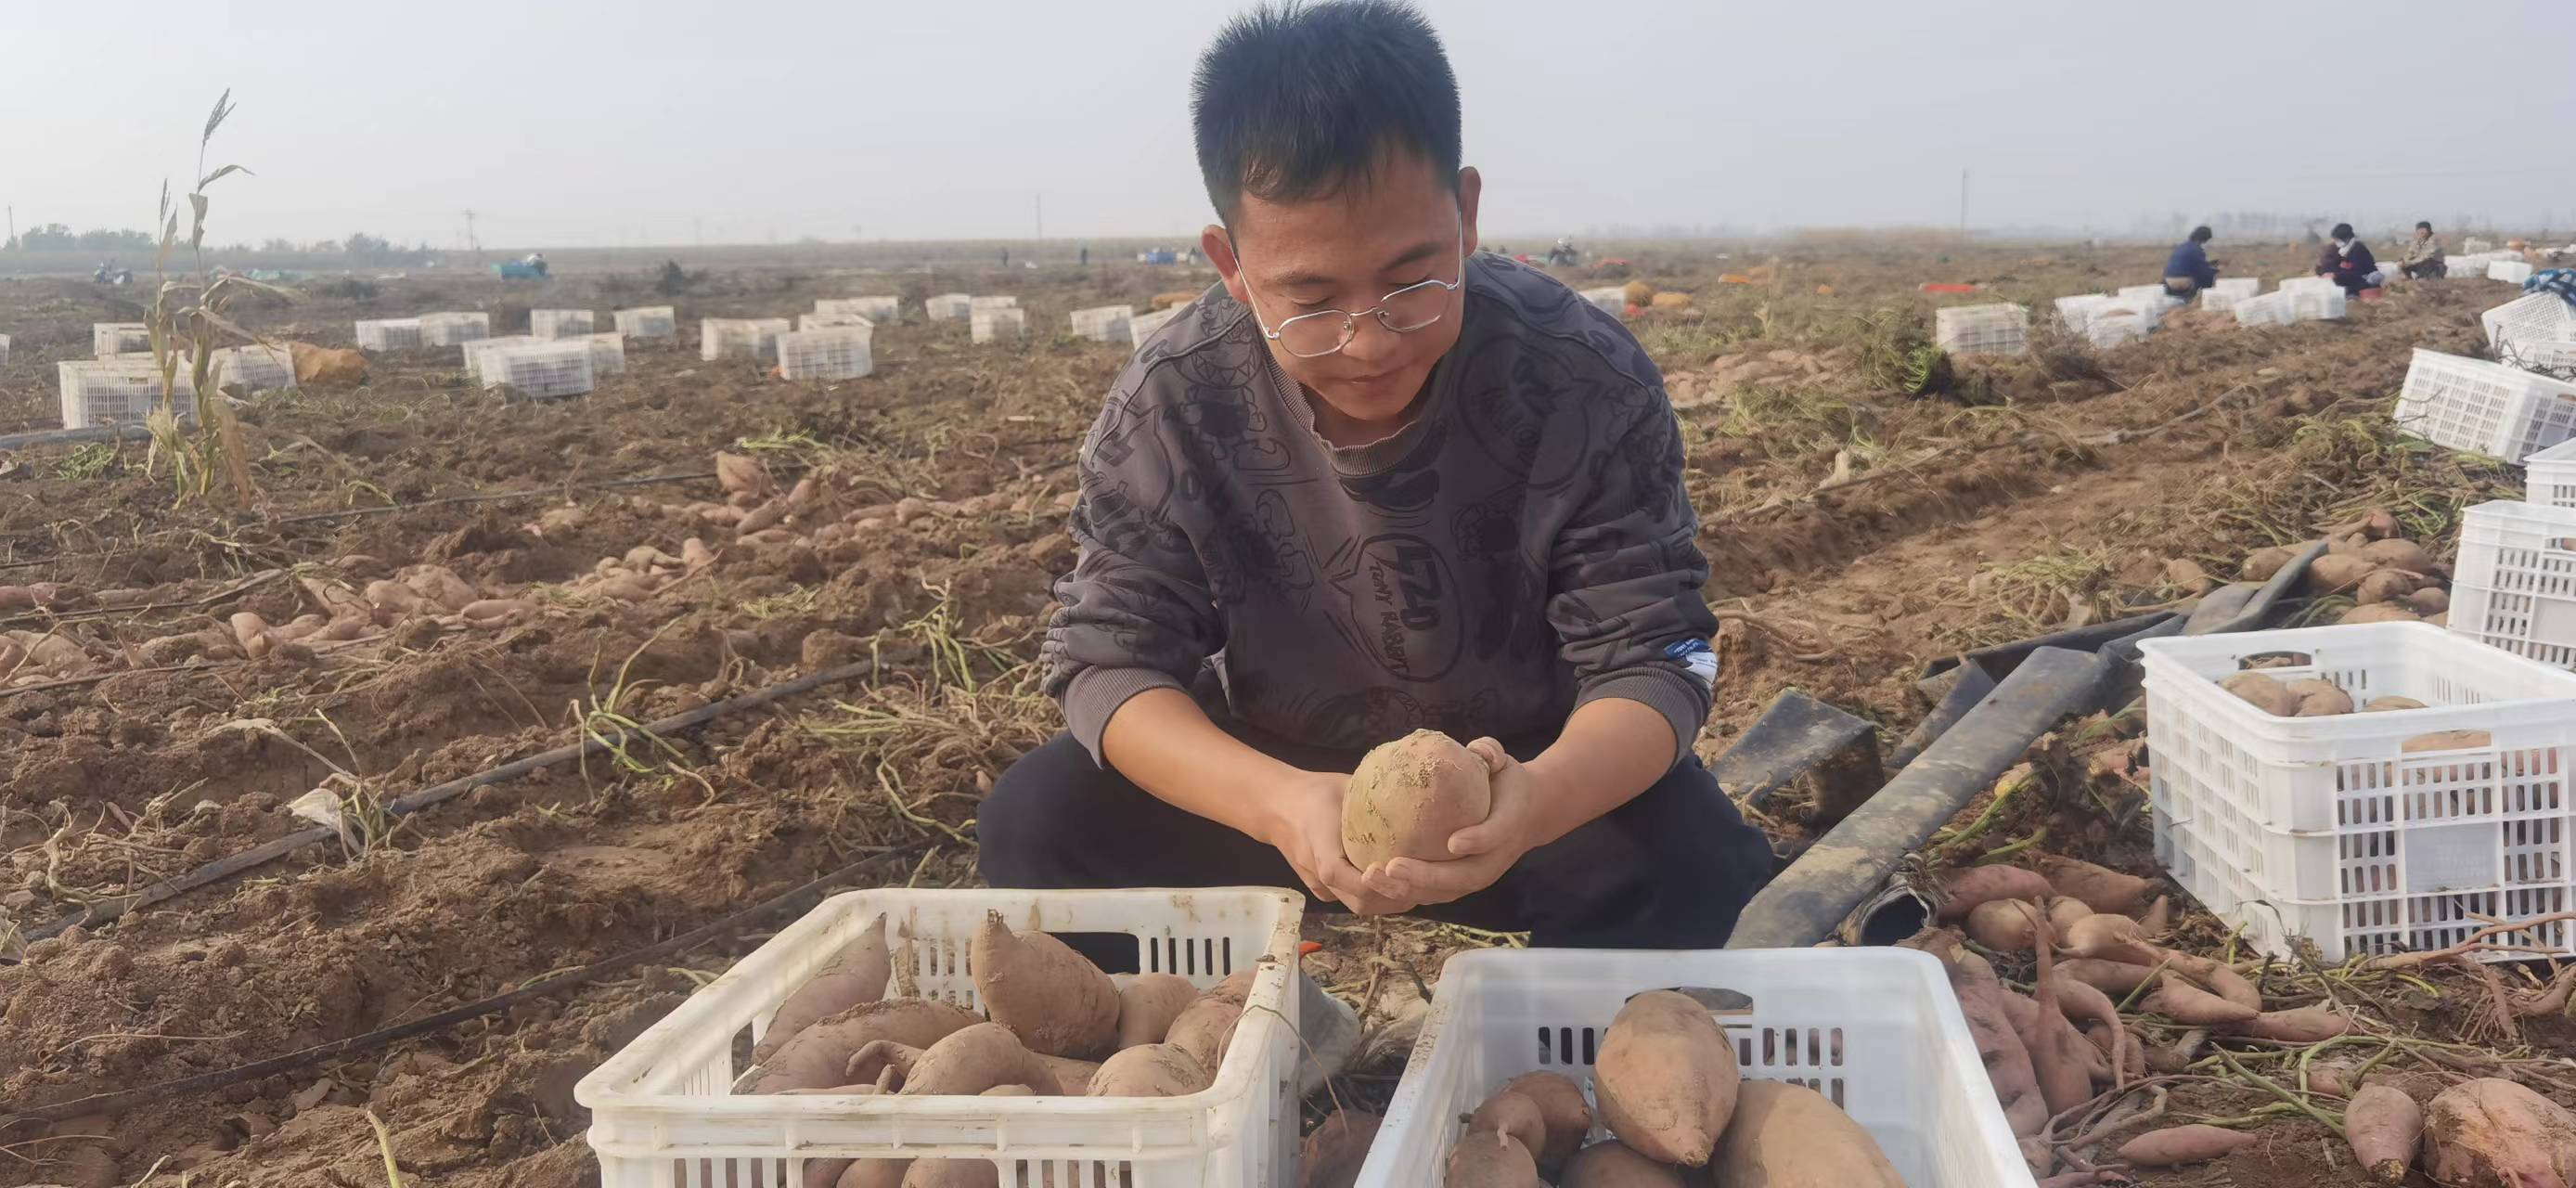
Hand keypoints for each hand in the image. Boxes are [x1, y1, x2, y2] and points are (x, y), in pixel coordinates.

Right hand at [1263, 770, 1411, 914]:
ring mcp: (1320, 887)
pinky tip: (1404, 887)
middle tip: (1431, 885)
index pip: (1340, 874)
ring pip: (1360, 907)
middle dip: (1397, 898)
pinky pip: (1355, 902)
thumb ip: (1375, 798)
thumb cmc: (1314, 793)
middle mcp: (1318, 874)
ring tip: (1424, 888)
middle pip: (1359, 902)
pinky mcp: (1324, 891)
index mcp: (1318, 844)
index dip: (1374, 881)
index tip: (1407, 875)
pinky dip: (1380, 899)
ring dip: (1392, 902)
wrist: (1278, 809)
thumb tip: (1418, 793)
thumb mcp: (1344, 787)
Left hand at [1362, 737, 1539, 907]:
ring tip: (1373, 878)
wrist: (1528, 815)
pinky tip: (1373, 882)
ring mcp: (1479, 875)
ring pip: (1445, 892)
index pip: (1496, 834)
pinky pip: (1433, 893)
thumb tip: (1477, 749)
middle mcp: (1495, 859)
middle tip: (1391, 866)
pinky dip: (1404, 892)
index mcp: (1510, 824)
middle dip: (1426, 876)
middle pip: (1463, 876)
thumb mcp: (1504, 763)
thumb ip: (1490, 751)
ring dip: (1408, 889)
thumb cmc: (1506, 784)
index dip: (1477, 840)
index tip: (1453, 842)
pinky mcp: (1461, 884)